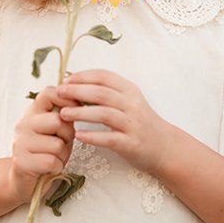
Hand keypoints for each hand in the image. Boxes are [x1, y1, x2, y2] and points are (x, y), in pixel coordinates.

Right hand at [7, 85, 81, 204]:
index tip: (75, 109)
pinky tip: (49, 169)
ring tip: (54, 158)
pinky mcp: (21, 162)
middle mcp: (24, 124)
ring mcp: (20, 142)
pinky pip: (51, 162)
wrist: (24, 181)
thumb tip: (81, 101)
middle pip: (58, 121)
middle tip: (62, 144)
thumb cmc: (46, 153)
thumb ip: (65, 117)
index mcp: (33, 112)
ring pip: (57, 144)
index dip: (67, 98)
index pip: (49, 93)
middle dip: (68, 135)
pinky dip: (56, 168)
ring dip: (62, 155)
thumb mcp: (57, 131)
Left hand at [57, 69, 174, 176]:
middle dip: (77, 91)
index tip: (66, 79)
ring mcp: (133, 124)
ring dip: (81, 113)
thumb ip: (108, 92)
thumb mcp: (129, 101)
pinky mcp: (131, 143)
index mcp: (130, 90)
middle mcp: (132, 104)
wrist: (165, 146)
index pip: (104, 76)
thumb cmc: (140, 122)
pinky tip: (78, 136)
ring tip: (63, 114)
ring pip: (104, 114)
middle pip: (101, 93)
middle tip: (59, 92)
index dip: (84, 76)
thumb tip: (76, 83)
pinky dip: (93, 136)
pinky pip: (110, 138)